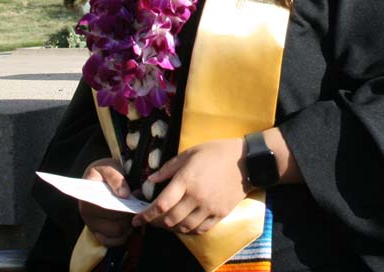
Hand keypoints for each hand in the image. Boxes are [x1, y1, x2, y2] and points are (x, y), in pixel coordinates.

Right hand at [80, 158, 133, 246]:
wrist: (97, 177)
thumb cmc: (103, 172)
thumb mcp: (108, 167)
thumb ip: (116, 178)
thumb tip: (124, 194)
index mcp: (88, 199)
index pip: (109, 211)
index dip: (125, 208)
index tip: (134, 198)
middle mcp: (87, 216)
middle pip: (115, 226)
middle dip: (130, 216)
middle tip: (138, 205)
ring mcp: (93, 226)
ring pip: (117, 234)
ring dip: (129, 226)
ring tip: (134, 213)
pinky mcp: (98, 233)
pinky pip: (113, 242)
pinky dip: (123, 236)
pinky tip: (128, 224)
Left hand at [132, 137, 246, 234]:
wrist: (246, 160)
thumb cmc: (216, 152)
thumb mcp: (189, 153)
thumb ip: (168, 168)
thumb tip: (151, 179)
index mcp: (186, 180)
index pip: (161, 204)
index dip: (146, 214)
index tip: (137, 218)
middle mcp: (196, 197)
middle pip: (170, 219)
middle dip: (156, 222)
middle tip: (151, 220)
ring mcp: (209, 207)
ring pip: (184, 227)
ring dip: (172, 227)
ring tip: (166, 222)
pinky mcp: (220, 214)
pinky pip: (200, 229)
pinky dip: (189, 230)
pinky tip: (184, 224)